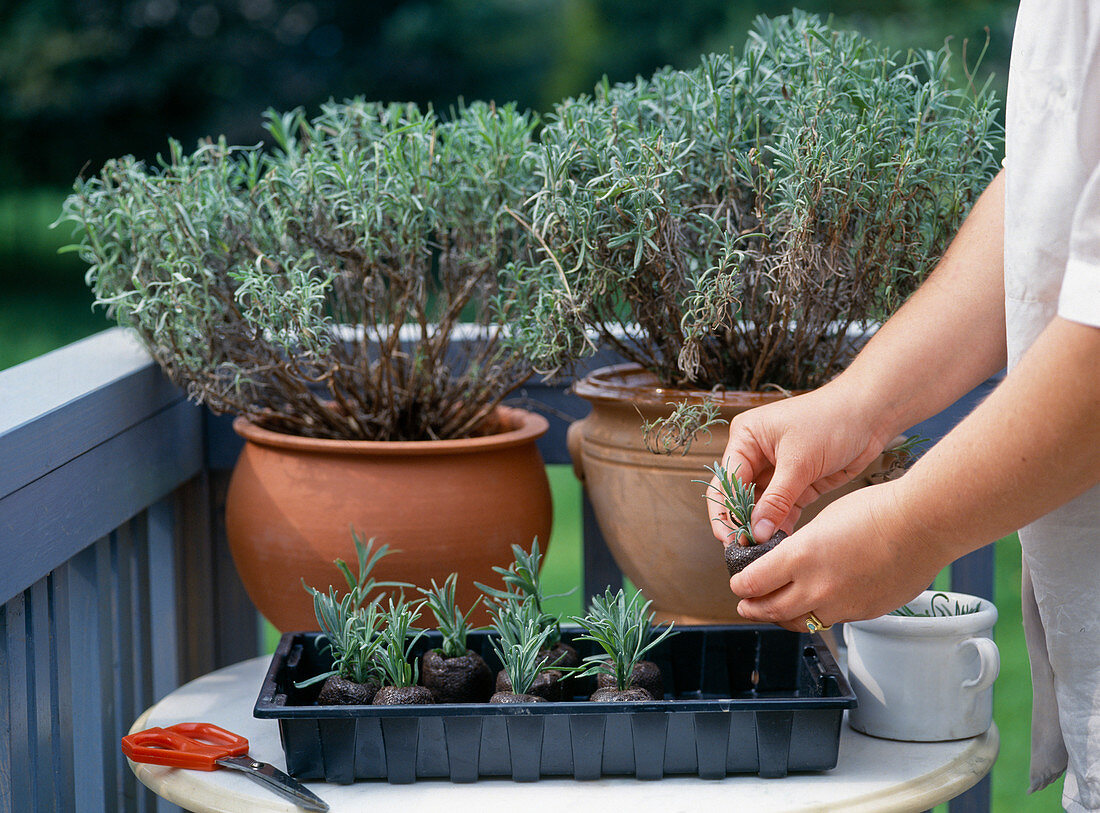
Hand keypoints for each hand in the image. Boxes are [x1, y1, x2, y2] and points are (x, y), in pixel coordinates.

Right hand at [707, 385, 893, 544]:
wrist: (870, 415)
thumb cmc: (831, 420)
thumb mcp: (799, 461)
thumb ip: (776, 499)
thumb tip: (757, 531)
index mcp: (746, 439)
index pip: (727, 481)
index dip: (726, 511)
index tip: (730, 538)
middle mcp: (756, 455)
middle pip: (739, 496)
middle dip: (740, 522)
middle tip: (743, 549)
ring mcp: (777, 471)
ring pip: (760, 507)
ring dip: (761, 527)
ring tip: (761, 553)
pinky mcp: (798, 484)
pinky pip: (782, 510)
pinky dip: (781, 526)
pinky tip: (780, 544)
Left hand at [727, 481, 948, 630]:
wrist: (923, 525)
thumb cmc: (876, 511)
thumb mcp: (822, 521)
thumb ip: (800, 548)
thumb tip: (787, 562)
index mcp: (799, 557)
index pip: (753, 583)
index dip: (740, 585)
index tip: (738, 583)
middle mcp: (816, 587)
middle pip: (770, 610)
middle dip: (753, 608)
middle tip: (745, 605)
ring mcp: (842, 605)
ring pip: (801, 622)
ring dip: (783, 618)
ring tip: (775, 613)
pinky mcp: (864, 613)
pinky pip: (832, 620)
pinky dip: (818, 615)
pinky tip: (817, 607)